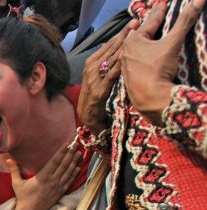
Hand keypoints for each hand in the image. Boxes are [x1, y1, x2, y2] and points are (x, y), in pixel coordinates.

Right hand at [9, 143, 80, 209]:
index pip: (54, 162)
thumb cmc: (23, 197)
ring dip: (74, 162)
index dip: (61, 152)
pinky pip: (69, 181)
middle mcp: (52, 181)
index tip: (66, 144)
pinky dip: (74, 174)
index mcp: (42, 177)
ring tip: (79, 153)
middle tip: (76, 144)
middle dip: (70, 154)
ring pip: (68, 172)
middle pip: (64, 165)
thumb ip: (14, 170)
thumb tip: (9, 159)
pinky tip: (78, 168)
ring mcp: (57, 187)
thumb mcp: (17, 183)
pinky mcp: (60, 192)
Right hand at [78, 22, 136, 133]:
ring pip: (111, 59)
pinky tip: (129, 57)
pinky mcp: (100, 89)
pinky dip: (121, 65)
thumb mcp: (96, 75)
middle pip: (110, 49)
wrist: (87, 114)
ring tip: (135, 36)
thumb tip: (108, 45)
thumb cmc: (95, 94)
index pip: (107, 45)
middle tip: (135, 24)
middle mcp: (91, 68)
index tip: (131, 24)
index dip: (120, 34)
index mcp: (90, 63)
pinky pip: (112, 74)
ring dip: (124, 47)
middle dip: (123, 36)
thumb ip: (103, 61)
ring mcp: (94, 78)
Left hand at [121, 0, 204, 124]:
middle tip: (155, 14)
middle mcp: (125, 51)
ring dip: (142, 39)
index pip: (150, 22)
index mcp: (133, 40)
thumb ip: (185, 21)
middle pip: (141, 34)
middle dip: (149, 24)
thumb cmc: (158, 69)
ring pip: (135, 47)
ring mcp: (125, 64)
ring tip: (146, 32)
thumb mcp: (173, 43)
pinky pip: (135, 59)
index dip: (159, 12)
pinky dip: (140, 53)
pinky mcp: (128, 76)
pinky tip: (141, 54)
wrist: (149, 98)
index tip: (162, 3)